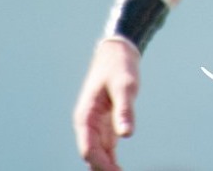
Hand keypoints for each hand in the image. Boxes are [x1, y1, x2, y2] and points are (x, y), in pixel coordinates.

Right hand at [74, 38, 140, 170]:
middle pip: (92, 157)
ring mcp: (96, 127)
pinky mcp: (106, 127)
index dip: (101, 166)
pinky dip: (112, 162)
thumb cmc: (119, 67)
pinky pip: (106, 150)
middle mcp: (87, 125)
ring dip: (107, 169)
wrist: (117, 53)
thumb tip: (127, 134)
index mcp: (85, 116)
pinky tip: (120, 170)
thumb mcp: (124, 85)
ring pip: (98, 156)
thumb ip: (125, 110)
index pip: (89, 149)